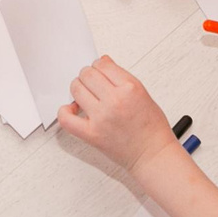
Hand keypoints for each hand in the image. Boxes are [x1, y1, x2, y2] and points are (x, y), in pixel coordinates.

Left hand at [57, 56, 179, 175]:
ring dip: (78, 89)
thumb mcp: (143, 93)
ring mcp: (101, 117)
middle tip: (91, 83)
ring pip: (76, 89)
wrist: (153, 154)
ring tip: (84, 96)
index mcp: (130, 88)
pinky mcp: (91, 134)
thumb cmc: (151, 128)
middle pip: (87, 74)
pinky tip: (72, 110)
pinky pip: (66, 118)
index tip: (99, 72)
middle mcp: (115, 101)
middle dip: (88, 76)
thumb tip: (104, 62)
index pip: (102, 64)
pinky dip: (64, 111)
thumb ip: (122, 77)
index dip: (99, 66)